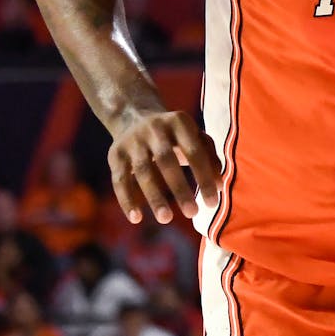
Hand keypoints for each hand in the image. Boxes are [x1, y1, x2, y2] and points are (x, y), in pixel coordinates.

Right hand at [109, 109, 220, 224]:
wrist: (134, 116)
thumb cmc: (174, 135)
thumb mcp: (194, 137)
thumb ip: (209, 157)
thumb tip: (219, 186)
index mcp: (179, 122)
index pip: (194, 152)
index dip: (204, 177)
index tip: (213, 203)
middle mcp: (155, 129)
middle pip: (167, 160)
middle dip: (180, 188)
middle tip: (192, 213)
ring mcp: (133, 141)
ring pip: (142, 171)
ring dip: (154, 197)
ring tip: (166, 219)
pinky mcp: (115, 154)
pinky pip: (120, 180)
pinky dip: (127, 200)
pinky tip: (136, 218)